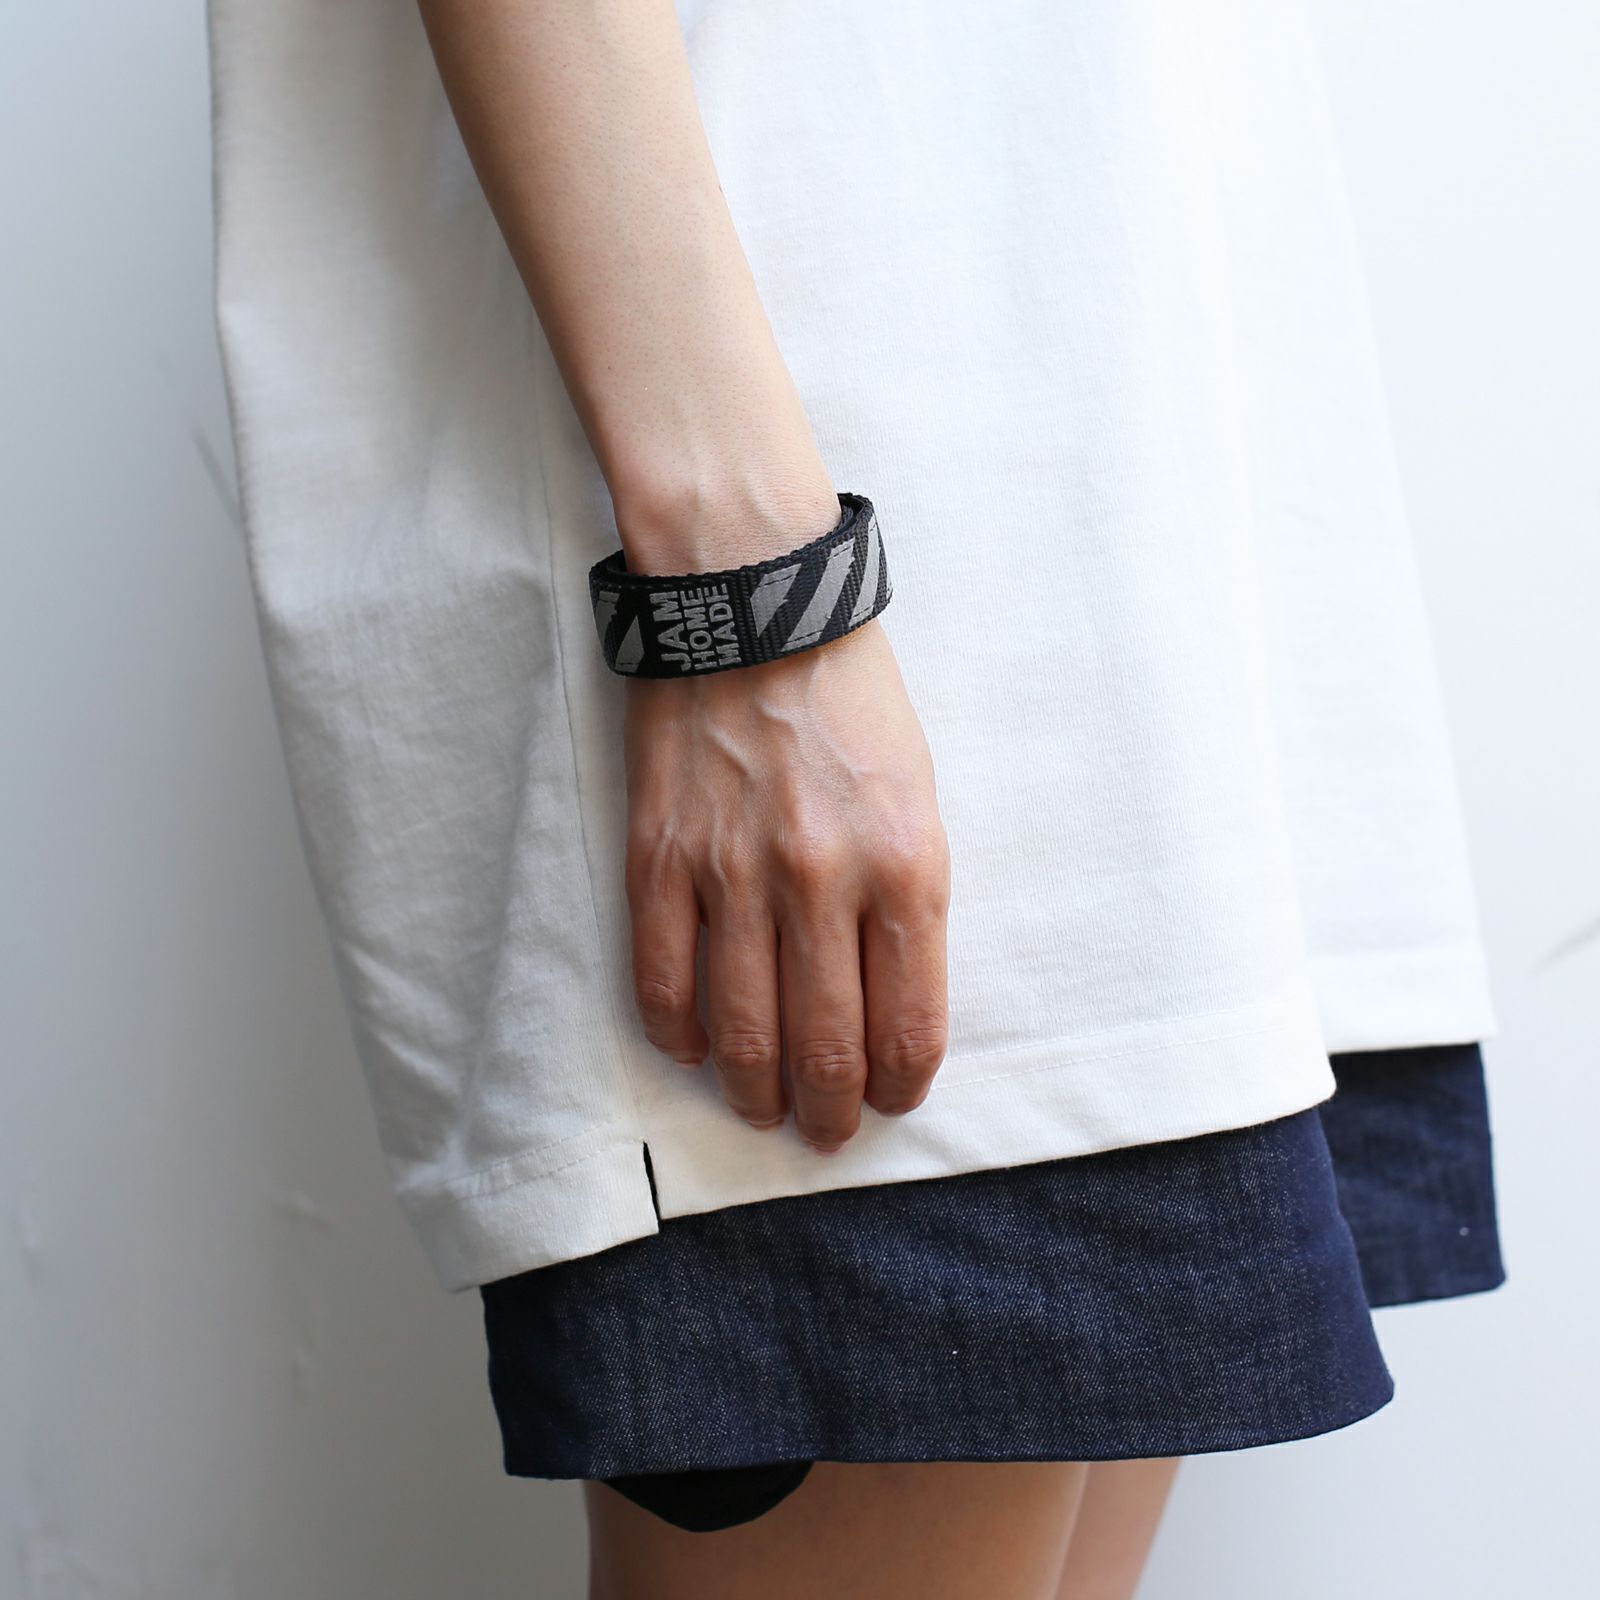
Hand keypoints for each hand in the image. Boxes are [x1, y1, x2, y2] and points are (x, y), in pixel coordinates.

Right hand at [622, 616, 950, 1152]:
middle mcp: (823, 883)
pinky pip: (664, 979)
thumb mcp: (919, 794)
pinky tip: (696, 1047)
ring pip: (742, 1032)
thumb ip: (909, 899)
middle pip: (826, 1047)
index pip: (910, 1024)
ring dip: (755, 1093)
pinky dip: (680, 1033)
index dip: (902, 1084)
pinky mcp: (660, 859)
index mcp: (905, 866)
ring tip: (762, 1110)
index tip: (892, 1098)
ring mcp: (733, 875)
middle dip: (830, 1111)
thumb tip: (886, 997)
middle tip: (826, 1131)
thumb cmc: (850, 699)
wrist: (755, 605)